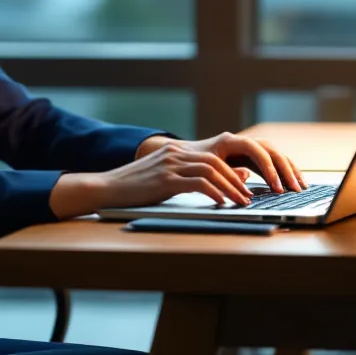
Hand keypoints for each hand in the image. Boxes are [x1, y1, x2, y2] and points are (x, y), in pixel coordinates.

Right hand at [49, 142, 261, 218]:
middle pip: (216, 162)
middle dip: (236, 180)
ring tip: (241, 202)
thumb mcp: (163, 180)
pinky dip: (214, 193)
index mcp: (175, 151)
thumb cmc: (134, 189)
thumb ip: (187, 178)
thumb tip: (214, 183)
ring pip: (211, 171)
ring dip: (230, 188)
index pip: (212, 157)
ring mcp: (170, 165)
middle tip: (249, 196)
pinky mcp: (165, 179)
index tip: (245, 187)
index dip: (232, 172)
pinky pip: (198, 183)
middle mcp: (174, 154)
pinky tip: (221, 203)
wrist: (106, 188)